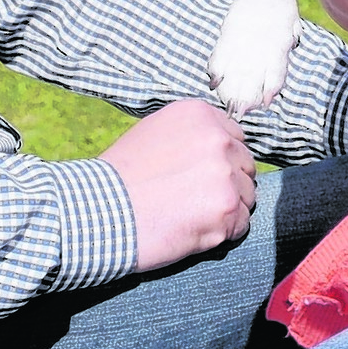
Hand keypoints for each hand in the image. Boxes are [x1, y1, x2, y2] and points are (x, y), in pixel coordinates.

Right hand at [101, 98, 256, 272]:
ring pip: (246, 197)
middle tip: (192, 200)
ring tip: (187, 215)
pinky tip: (191, 230)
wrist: (101, 211)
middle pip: (244, 167)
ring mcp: (225, 174)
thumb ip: (190, 135)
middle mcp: (217, 138)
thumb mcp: (153, 133)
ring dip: (225, 210)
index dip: (218, 161)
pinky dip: (222, 234)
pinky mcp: (228, 209)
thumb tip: (221, 146)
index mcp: (200, 114)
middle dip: (226, 185)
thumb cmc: (120, 177)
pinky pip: (241, 226)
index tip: (198, 176)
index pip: (234, 138)